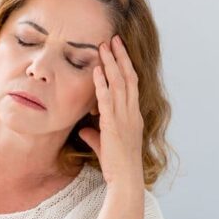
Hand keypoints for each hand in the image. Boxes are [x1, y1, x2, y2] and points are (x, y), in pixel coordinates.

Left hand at [78, 34, 144, 187]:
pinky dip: (102, 83)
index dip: (125, 66)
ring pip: (119, 84)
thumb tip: (85, 129)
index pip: (131, 84)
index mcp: (133, 116)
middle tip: (113, 38)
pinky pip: (108, 99)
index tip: (118, 50)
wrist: (125, 179)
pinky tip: (97, 70)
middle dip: (120, 57)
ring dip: (111, 63)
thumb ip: (95, 135)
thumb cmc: (116, 165)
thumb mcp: (104, 145)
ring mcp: (125, 118)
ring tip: (104, 46)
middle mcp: (132, 113)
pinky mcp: (114, 125)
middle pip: (128, 77)